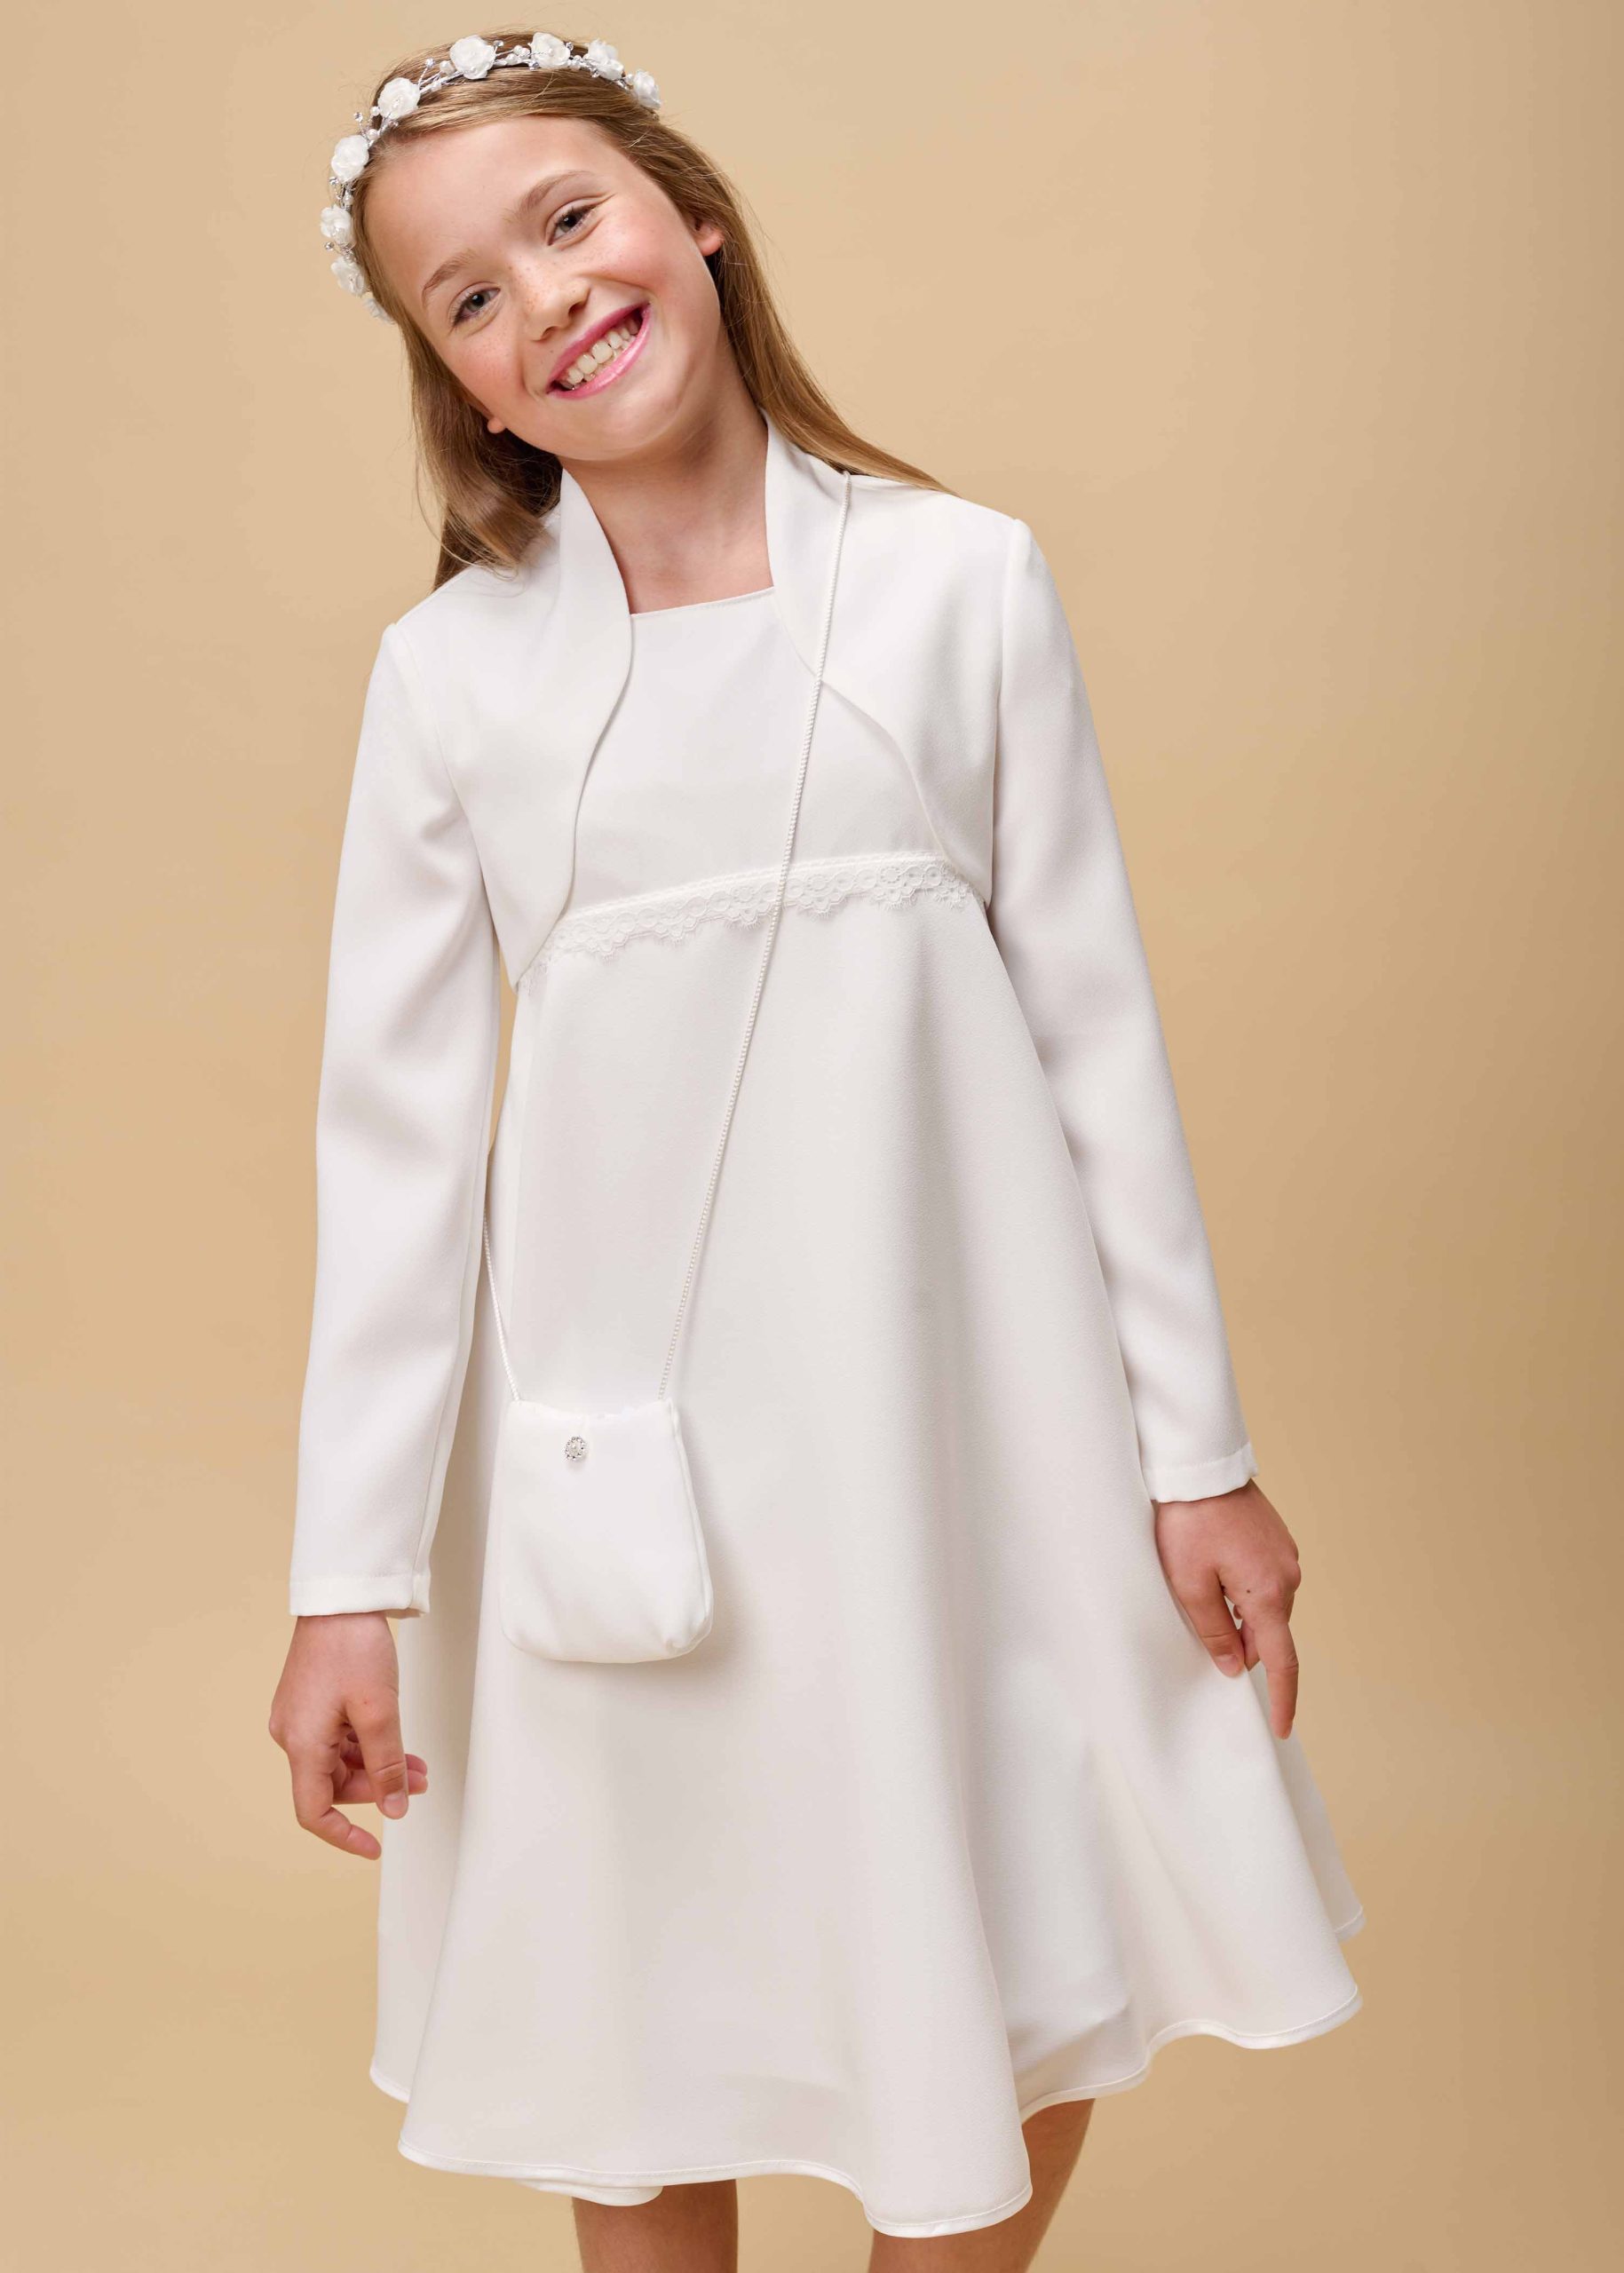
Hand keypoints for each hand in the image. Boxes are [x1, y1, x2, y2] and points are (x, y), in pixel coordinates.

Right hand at [268, 1612, 428, 1859]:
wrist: (340, 1598)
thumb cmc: (352, 1646)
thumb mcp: (379, 1711)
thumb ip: (386, 1765)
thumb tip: (394, 1809)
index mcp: (301, 1743)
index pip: (314, 1811)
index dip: (343, 1836)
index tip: (373, 1848)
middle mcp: (293, 1734)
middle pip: (334, 1784)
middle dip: (378, 1788)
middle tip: (418, 1784)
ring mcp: (302, 1716)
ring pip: (341, 1760)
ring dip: (379, 1766)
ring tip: (418, 1766)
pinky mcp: (313, 1701)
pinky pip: (340, 1737)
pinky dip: (369, 1744)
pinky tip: (399, 1744)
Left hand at [1152, 1479, 1302, 1737]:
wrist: (1200, 1467)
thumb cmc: (1188, 1523)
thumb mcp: (1189, 1583)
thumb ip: (1214, 1631)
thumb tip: (1234, 1666)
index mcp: (1268, 1594)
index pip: (1281, 1661)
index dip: (1282, 1698)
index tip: (1281, 1727)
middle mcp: (1288, 1577)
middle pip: (1269, 1633)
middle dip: (1240, 1644)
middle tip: (1199, 1625)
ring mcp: (1286, 1556)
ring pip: (1265, 1607)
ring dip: (1239, 1613)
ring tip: (1200, 1584)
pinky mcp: (1277, 1540)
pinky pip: (1265, 1581)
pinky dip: (1243, 1590)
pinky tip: (1214, 1568)